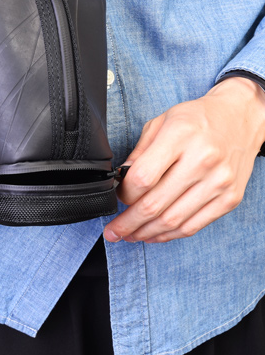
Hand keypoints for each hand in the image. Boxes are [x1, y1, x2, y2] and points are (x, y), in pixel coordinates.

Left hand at [103, 77, 264, 243]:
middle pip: (155, 204)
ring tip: (131, 236)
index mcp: (180, 135)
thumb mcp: (161, 122)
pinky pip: (194, 226)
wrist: (240, 118)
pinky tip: (155, 234)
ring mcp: (219, 182)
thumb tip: (121, 182)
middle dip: (128, 223)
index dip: (124, 193)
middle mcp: (202, 160)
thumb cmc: (197, 119)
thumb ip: (140, 152)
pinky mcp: (230, 198)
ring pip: (173, 221)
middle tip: (114, 231)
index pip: (143, 177)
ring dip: (147, 233)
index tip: (117, 196)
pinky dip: (170, 235)